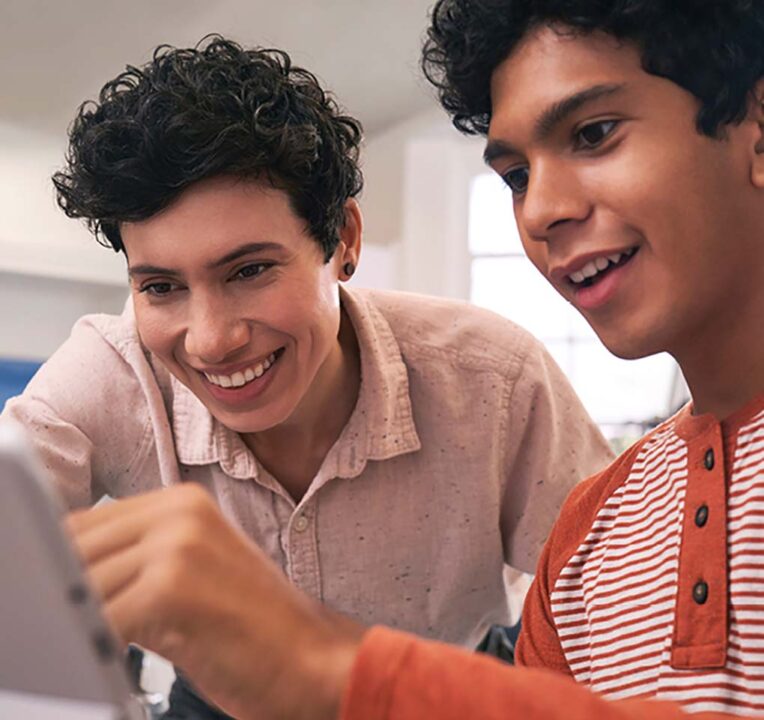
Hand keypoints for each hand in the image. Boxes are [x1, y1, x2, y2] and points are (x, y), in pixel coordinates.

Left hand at [66, 484, 363, 719]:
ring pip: (79, 585)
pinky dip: (90, 647)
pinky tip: (108, 658)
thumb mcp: (191, 576)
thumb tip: (68, 574)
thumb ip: (136, 561)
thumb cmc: (253, 627)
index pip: (83, 524)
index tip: (51, 595)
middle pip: (74, 548)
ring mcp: (177, 544)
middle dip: (59, 593)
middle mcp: (180, 511)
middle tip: (64, 626)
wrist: (313, 658)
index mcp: (182, 502)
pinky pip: (98, 620)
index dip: (57, 564)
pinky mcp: (172, 587)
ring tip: (84, 645)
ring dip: (72, 621)